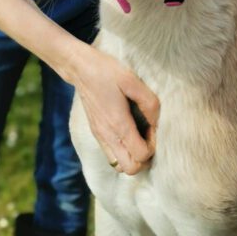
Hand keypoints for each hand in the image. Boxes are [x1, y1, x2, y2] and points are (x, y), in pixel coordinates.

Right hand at [71, 44, 158, 175]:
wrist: (80, 68)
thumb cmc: (106, 71)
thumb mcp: (131, 80)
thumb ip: (148, 102)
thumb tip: (156, 122)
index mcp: (118, 124)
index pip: (141, 155)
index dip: (152, 145)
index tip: (152, 128)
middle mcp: (107, 135)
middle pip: (130, 169)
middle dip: (144, 159)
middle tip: (147, 137)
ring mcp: (100, 136)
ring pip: (119, 166)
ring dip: (132, 158)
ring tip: (138, 137)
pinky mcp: (96, 133)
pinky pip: (111, 156)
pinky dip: (122, 153)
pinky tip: (127, 133)